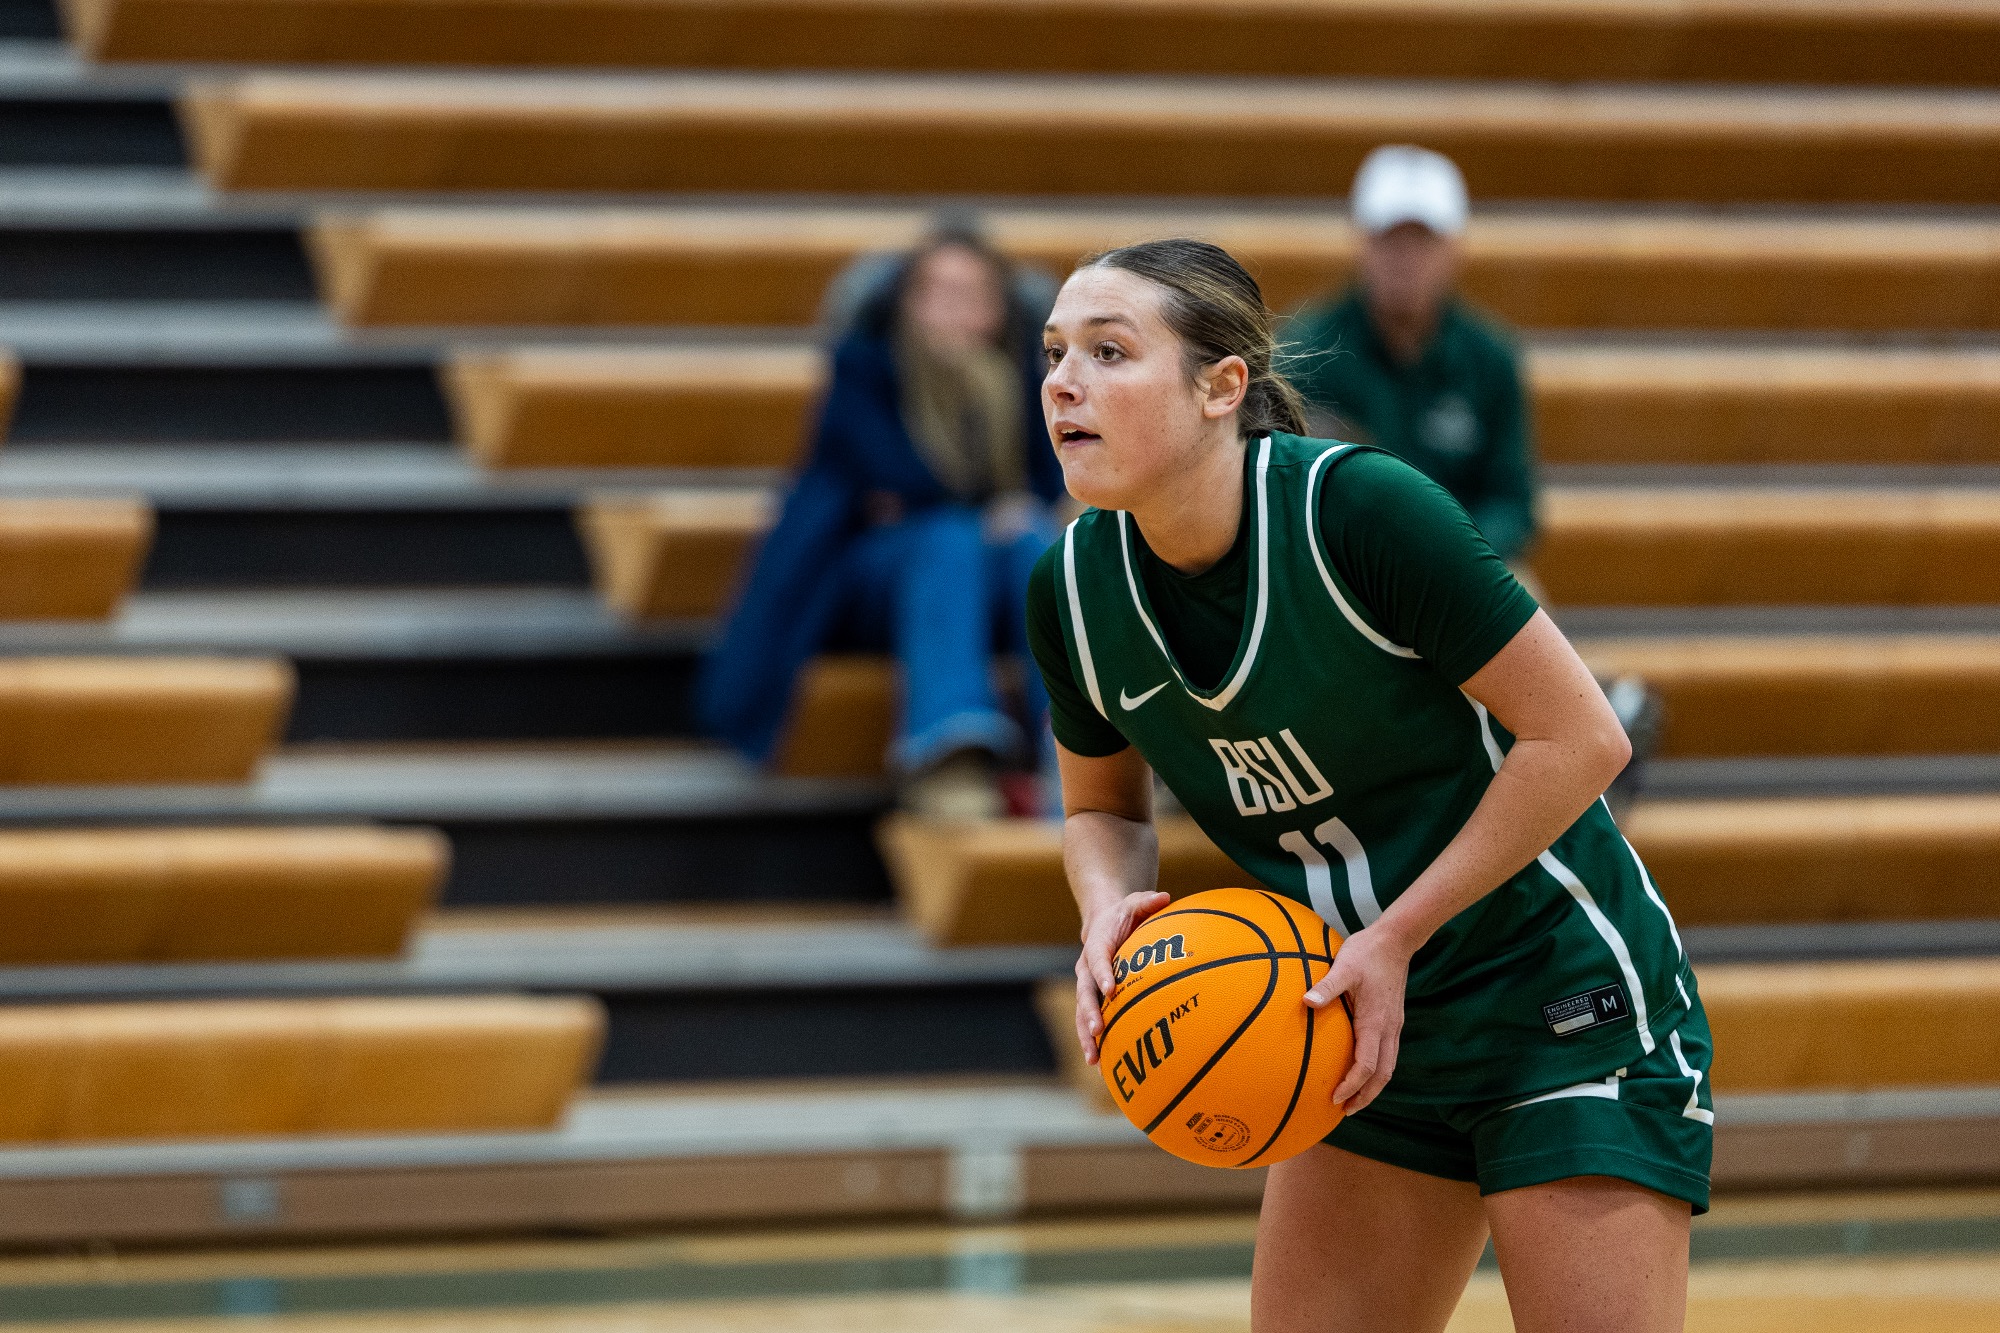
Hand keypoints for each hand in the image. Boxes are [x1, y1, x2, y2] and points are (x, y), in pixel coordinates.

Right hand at [1073, 889, 1171, 1064]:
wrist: (1104, 921)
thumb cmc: (1125, 915)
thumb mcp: (1135, 903)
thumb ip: (1147, 902)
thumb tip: (1165, 897)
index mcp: (1097, 945)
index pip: (1097, 960)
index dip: (1103, 974)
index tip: (1111, 989)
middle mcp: (1087, 968)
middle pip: (1084, 993)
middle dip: (1089, 1013)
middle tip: (1097, 1031)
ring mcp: (1087, 985)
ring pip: (1082, 1013)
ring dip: (1087, 1036)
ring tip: (1094, 1060)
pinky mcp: (1093, 999)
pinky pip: (1090, 1021)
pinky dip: (1093, 1042)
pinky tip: (1102, 1066)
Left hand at [1305, 923, 1415, 1114]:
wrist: (1396, 940)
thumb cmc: (1367, 952)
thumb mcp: (1344, 967)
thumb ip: (1327, 986)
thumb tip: (1306, 1002)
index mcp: (1376, 1022)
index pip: (1367, 1066)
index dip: (1352, 1086)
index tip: (1335, 1098)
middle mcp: (1389, 1028)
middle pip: (1383, 1075)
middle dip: (1367, 1096)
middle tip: (1346, 1111)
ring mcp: (1394, 1025)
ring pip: (1389, 1066)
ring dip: (1373, 1086)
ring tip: (1355, 1098)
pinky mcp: (1393, 1019)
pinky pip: (1388, 1053)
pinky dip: (1377, 1069)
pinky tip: (1362, 1068)